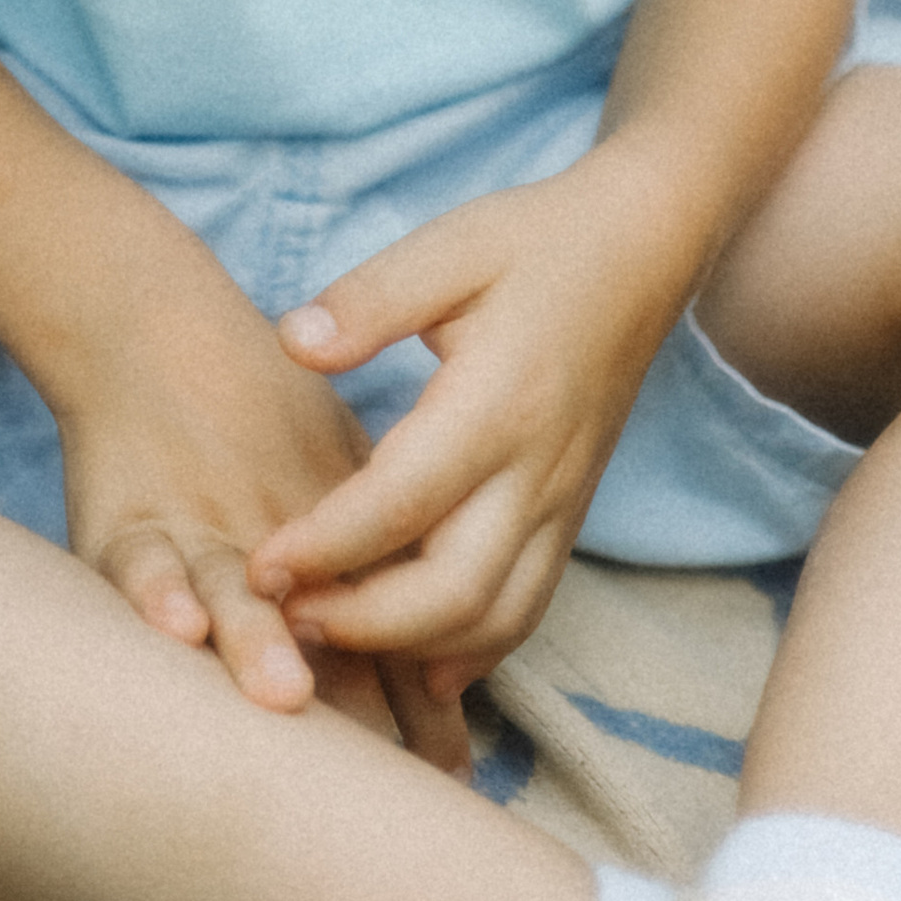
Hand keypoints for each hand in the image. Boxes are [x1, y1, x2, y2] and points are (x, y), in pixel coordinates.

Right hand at [50, 273, 474, 771]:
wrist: (158, 334)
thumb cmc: (259, 426)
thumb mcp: (336, 491)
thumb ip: (381, 587)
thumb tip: (440, 710)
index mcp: (333, 557)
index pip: (384, 644)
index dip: (416, 716)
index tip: (449, 779)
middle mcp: (270, 558)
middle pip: (314, 630)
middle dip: (347, 698)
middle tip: (378, 767)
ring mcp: (197, 537)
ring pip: (234, 594)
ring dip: (258, 639)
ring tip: (284, 686)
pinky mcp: (124, 522)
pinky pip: (138, 561)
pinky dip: (155, 590)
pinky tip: (175, 622)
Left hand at [249, 157, 687, 703]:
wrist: (642, 251)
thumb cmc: (536, 242)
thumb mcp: (449, 245)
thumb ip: (370, 298)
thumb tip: (293, 344)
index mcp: (497, 403)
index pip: (400, 504)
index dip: (325, 547)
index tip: (258, 565)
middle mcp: (536, 470)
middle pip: (452, 592)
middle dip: (362, 621)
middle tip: (282, 612)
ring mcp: (561, 502)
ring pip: (493, 618)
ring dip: (410, 645)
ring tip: (329, 631)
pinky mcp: (570, 515)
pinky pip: (526, 608)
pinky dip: (471, 649)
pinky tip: (416, 658)